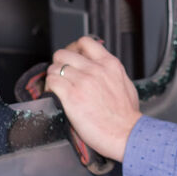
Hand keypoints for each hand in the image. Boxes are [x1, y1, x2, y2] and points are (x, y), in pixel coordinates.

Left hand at [45, 37, 140, 161]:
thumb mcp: (126, 85)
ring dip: (53, 77)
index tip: (72, 58)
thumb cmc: (127, 116)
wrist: (125, 133)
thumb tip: (104, 71)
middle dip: (59, 64)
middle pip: (63, 53)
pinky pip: (51, 82)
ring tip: (56, 88)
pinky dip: (49, 88)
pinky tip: (54, 95)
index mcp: (109, 64)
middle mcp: (95, 69)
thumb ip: (112, 73)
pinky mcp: (71, 96)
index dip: (74, 49)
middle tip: (60, 75)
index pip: (85, 42)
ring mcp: (82, 81)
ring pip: (54, 68)